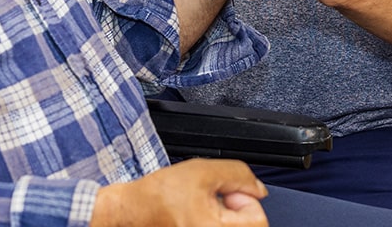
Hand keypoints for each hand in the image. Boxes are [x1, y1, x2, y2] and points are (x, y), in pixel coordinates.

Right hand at [90, 158, 267, 226]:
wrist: (134, 211)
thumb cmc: (159, 195)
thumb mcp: (202, 171)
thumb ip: (238, 175)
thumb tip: (258, 189)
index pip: (258, 218)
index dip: (243, 197)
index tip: (225, 192)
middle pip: (249, 226)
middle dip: (236, 208)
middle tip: (212, 199)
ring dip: (227, 216)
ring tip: (204, 208)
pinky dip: (216, 223)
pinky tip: (201, 217)